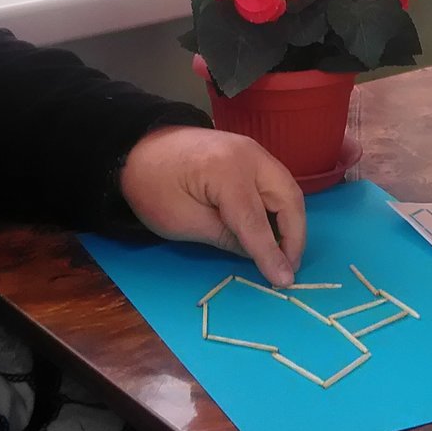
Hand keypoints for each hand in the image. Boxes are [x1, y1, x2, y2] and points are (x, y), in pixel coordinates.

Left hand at [118, 126, 305, 285]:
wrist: (137, 149)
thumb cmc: (152, 187)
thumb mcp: (183, 222)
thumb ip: (226, 237)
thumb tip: (261, 255)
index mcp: (226, 171)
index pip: (257, 220)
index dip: (271, 253)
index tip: (284, 281)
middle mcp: (249, 155)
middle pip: (288, 198)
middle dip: (294, 236)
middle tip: (288, 268)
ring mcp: (253, 150)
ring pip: (288, 189)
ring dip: (291, 222)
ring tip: (283, 254)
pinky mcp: (251, 154)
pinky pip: (276, 183)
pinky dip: (281, 208)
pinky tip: (273, 230)